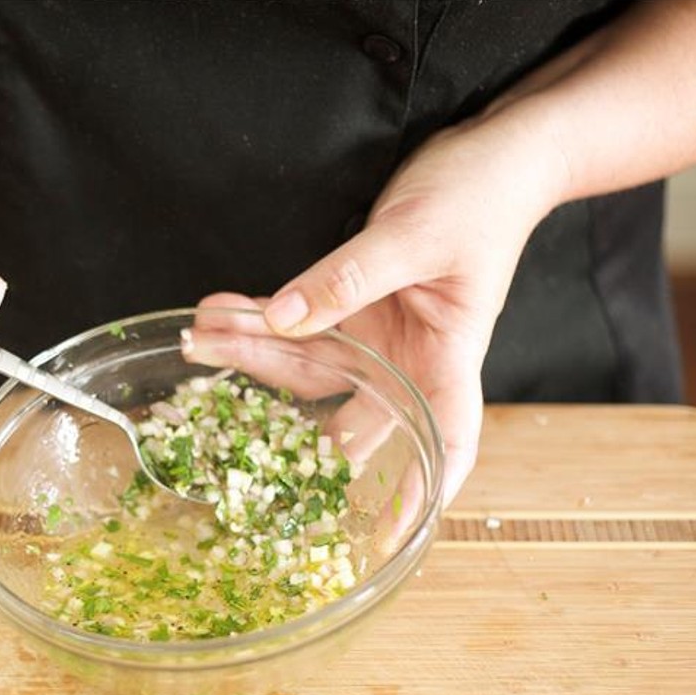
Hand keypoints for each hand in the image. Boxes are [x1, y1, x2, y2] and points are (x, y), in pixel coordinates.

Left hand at [248, 116, 566, 504]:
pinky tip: (219, 312)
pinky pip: (300, 325)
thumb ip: (347, 279)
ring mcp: (380, 340)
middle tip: (218, 428)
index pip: (446, 443)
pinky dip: (259, 320)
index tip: (392, 538)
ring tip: (200, 339)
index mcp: (447, 360)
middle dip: (281, 424)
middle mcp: (410, 363)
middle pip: (346, 416)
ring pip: (309, 372)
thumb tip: (284, 320)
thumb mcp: (414, 236)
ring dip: (253, 356)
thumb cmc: (481, 197)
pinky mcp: (354, 308)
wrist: (495, 156)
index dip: (419, 494)